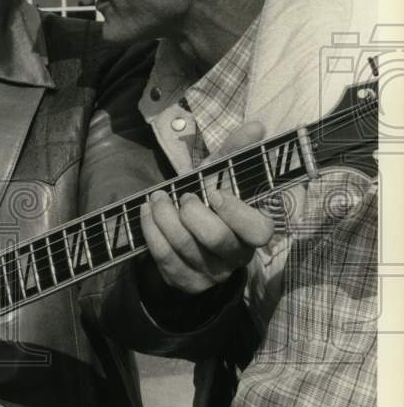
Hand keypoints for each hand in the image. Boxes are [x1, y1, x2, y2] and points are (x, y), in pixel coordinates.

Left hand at [139, 121, 274, 293]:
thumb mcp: (219, 179)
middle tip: (181, 196)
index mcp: (252, 232)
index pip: (258, 230)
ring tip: (156, 198)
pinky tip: (147, 213)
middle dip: (193, 213)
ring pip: (185, 247)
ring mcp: (209, 273)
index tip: (214, 192)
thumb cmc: (207, 205)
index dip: (236, 212)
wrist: (185, 242)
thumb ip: (235, 153)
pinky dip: (151, 231)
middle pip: (217, 239)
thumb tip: (256, 125)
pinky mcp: (183, 280)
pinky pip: (164, 257)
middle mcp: (234, 256)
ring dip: (165, 217)